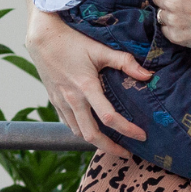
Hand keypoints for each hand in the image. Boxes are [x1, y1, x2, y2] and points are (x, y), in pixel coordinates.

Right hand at [24, 4, 152, 157]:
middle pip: (91, 134)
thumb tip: (148, 75)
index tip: (141, 135)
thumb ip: (125, 62)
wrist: (42, 38)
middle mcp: (72, 99)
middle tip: (127, 153)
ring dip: (95, 142)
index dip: (127, 130)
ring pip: (78, 132)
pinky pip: (68, 124)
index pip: (109, 117)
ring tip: (112, 144)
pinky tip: (92, 130)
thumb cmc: (73, 41)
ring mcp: (61, 102)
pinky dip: (81, 131)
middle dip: (110, 147)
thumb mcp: (101, 49)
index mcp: (86, 87)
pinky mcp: (55, 101)